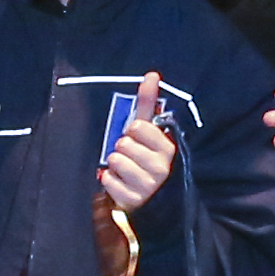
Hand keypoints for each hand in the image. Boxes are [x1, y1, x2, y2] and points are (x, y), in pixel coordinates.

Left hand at [100, 72, 175, 212]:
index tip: (138, 139)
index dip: (132, 131)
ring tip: (125, 171)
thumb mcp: (148, 132)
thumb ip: (148, 103)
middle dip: (121, 148)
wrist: (148, 197)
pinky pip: (107, 180)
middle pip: (123, 143)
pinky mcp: (133, 200)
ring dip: (114, 165)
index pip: (138, 127)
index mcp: (167, 148)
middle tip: (131, 157)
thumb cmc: (144, 158)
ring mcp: (148, 186)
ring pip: (114, 160)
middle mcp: (161, 168)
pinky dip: (109, 180)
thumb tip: (152, 75)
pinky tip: (120, 183)